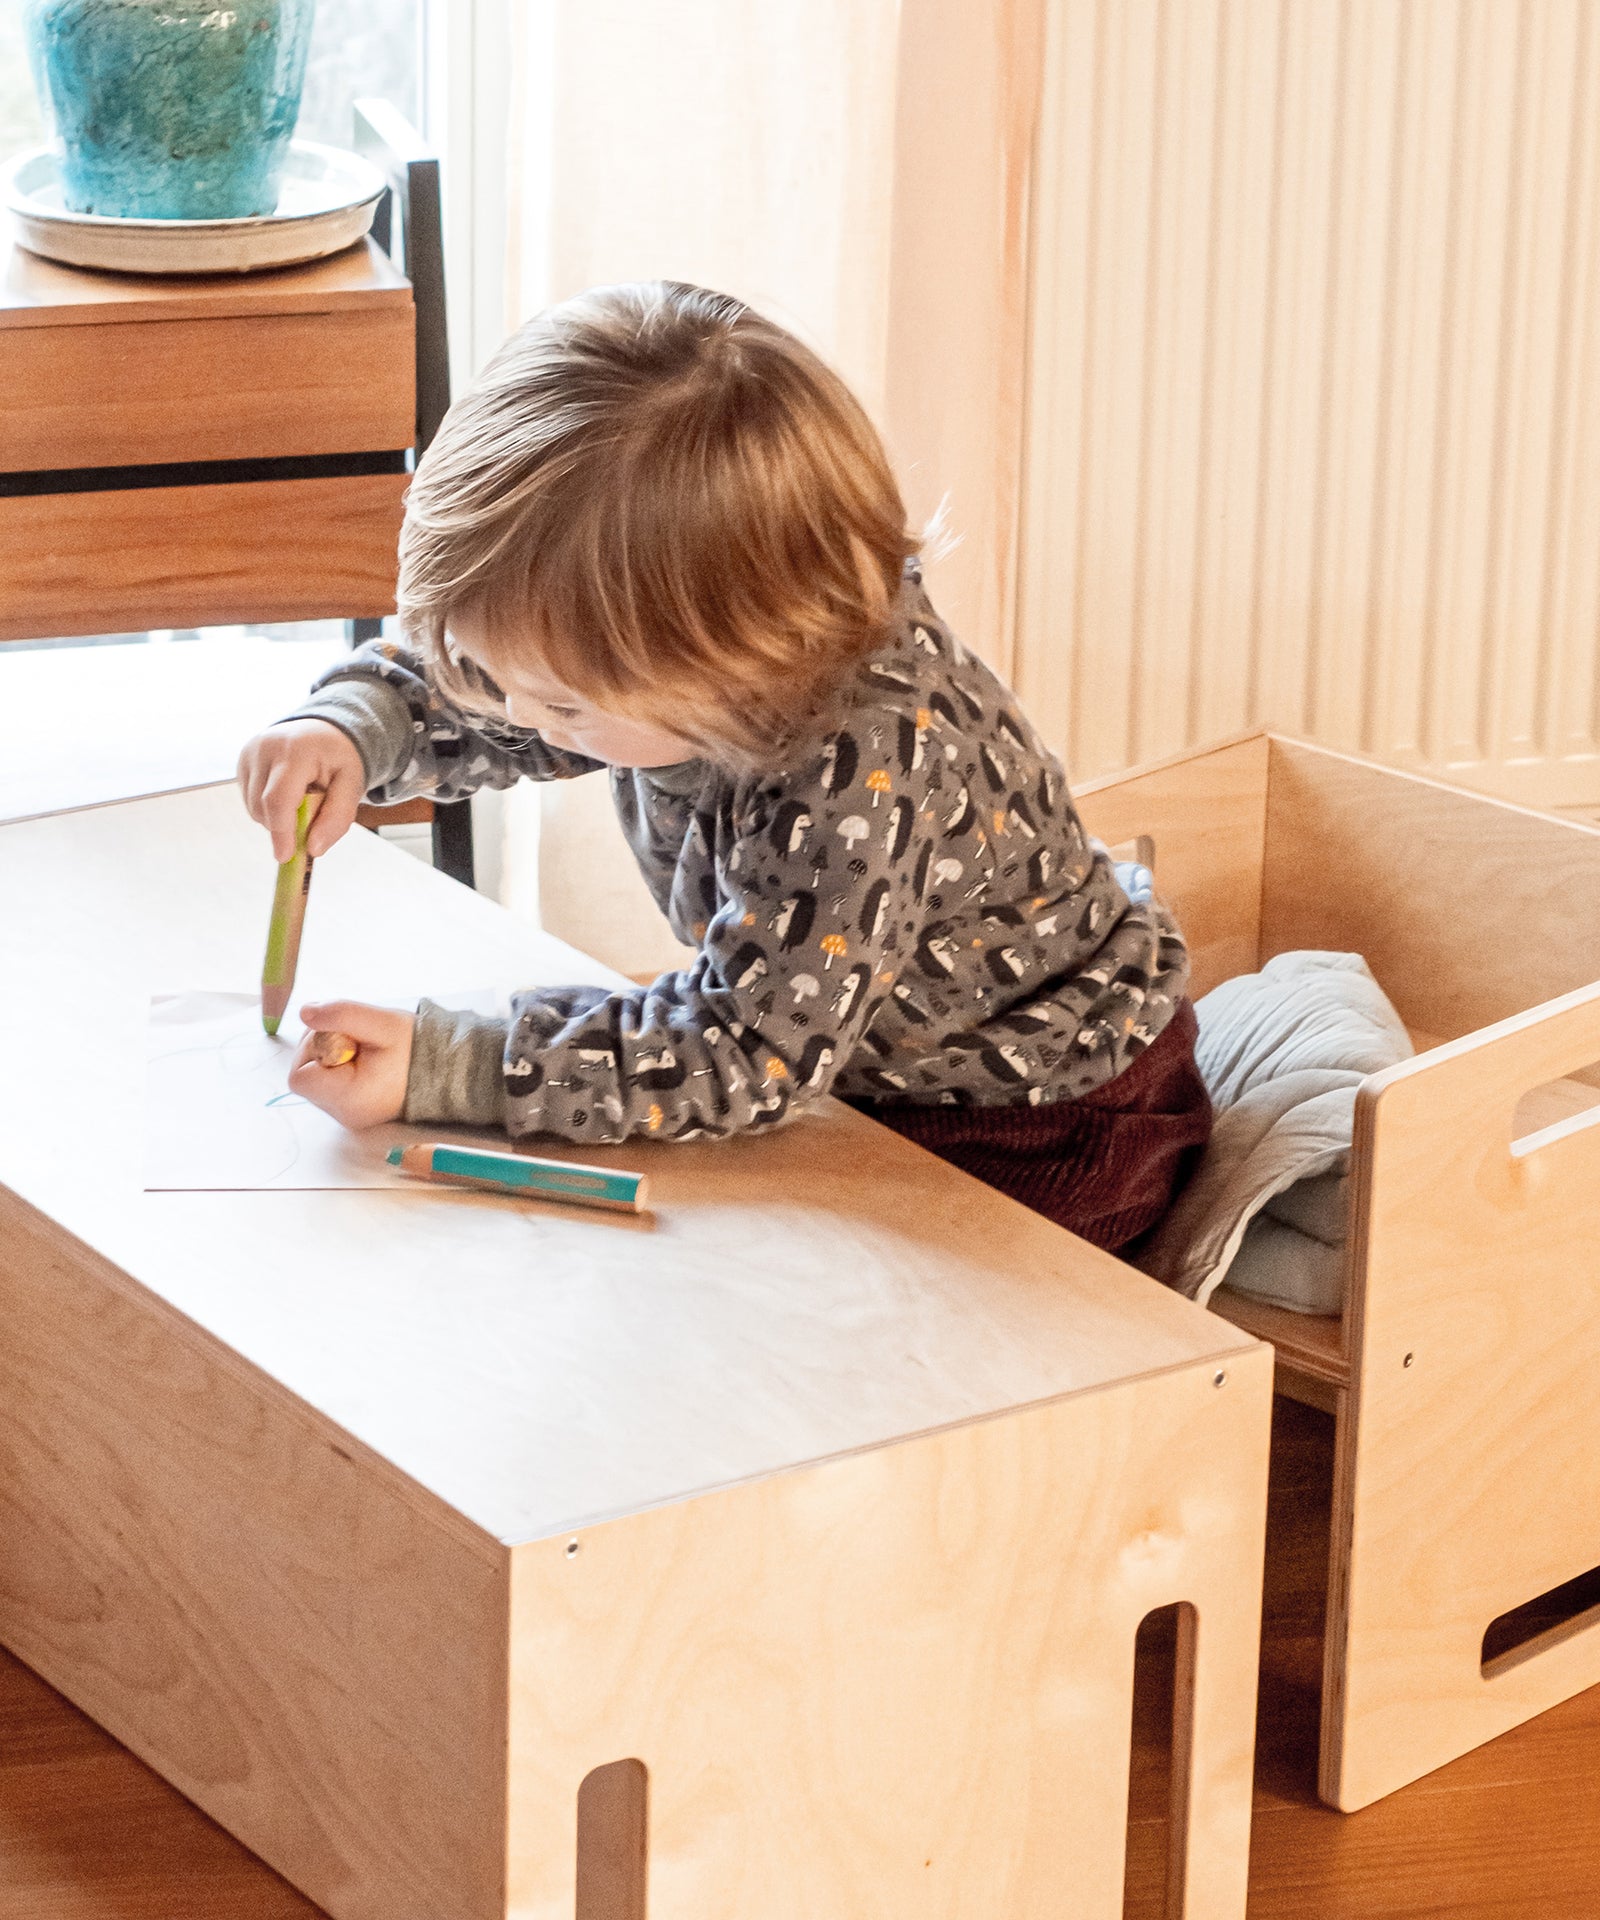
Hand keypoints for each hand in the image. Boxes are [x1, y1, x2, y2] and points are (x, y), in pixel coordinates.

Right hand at [238, 720, 365, 861]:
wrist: (323, 730)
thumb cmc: (339, 759)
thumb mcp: (352, 785)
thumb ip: (337, 817)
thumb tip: (313, 850)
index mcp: (296, 751)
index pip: (279, 799)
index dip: (281, 831)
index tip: (286, 856)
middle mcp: (266, 748)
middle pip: (263, 806)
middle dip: (283, 826)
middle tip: (310, 820)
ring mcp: (249, 753)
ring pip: (254, 807)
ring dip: (276, 818)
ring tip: (301, 800)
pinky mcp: (242, 761)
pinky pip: (249, 800)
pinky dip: (268, 807)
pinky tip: (287, 793)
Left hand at [289, 1001, 415, 1128]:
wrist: (445, 1071)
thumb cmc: (416, 1048)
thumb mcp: (382, 1023)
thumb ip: (342, 1014)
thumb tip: (304, 1012)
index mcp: (349, 1099)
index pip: (299, 1075)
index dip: (314, 1048)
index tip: (347, 1039)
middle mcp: (343, 1114)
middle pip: (304, 1073)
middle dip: (323, 1047)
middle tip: (358, 1040)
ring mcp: (344, 1115)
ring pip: (314, 1076)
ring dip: (330, 1053)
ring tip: (365, 1048)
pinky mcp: (348, 1109)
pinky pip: (327, 1082)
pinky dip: (338, 1065)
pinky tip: (363, 1060)